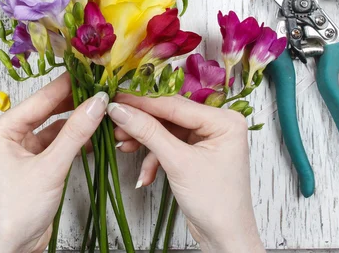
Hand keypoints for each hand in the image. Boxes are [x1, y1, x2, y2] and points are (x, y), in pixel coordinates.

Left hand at [0, 73, 108, 252]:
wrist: (8, 249)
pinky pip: (58, 144)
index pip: (41, 98)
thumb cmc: (14, 212)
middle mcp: (11, 135)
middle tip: (102, 88)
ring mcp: (23, 149)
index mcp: (2, 128)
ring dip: (78, 122)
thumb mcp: (49, 168)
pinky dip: (76, 141)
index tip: (91, 71)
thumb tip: (96, 104)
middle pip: (48, 109)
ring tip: (103, 110)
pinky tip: (94, 135)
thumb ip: (75, 134)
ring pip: (56, 127)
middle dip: (75, 101)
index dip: (68, 84)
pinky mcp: (36, 164)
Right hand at [108, 94, 264, 252]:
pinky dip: (154, 158)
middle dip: (141, 124)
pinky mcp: (196, 153)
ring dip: (145, 142)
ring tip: (123, 146)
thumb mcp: (178, 163)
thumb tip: (121, 111)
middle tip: (114, 123)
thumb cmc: (215, 203)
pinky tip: (146, 175)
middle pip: (169, 116)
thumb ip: (148, 132)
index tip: (116, 100)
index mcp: (224, 120)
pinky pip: (169, 146)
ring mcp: (207, 139)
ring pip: (165, 131)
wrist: (224, 237)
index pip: (175, 104)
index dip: (142, 102)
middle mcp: (218, 125)